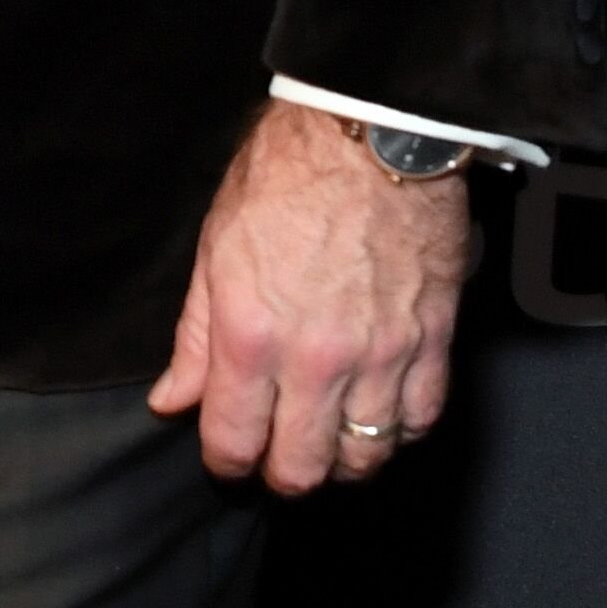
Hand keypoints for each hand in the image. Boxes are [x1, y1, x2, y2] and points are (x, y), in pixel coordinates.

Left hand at [148, 100, 474, 492]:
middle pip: (302, 468)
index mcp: (251, 337)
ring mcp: (381, 354)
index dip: (226, 464)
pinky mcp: (433, 339)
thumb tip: (173, 399)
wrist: (372, 132)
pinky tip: (381, 419)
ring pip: (365, 456)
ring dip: (342, 463)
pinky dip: (400, 433)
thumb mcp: (216, 251)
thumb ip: (195, 339)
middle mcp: (316, 359)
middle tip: (278, 461)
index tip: (228, 458)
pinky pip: (421, 419)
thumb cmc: (289, 176)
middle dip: (282, 476)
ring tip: (329, 446)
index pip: (234, 443)